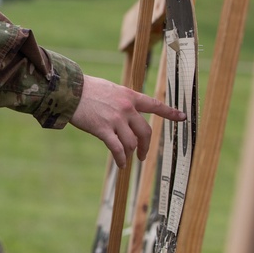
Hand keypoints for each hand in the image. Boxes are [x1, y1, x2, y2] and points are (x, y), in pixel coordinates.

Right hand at [68, 74, 185, 167]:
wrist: (70, 90)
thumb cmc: (87, 89)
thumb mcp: (110, 89)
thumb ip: (121, 100)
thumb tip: (127, 113)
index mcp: (129, 96)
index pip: (154, 105)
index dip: (170, 112)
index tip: (182, 117)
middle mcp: (126, 108)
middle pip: (145, 131)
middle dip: (146, 146)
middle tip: (143, 154)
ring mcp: (116, 119)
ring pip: (132, 143)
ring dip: (132, 154)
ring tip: (127, 159)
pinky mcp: (103, 130)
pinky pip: (118, 149)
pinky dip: (121, 159)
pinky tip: (121, 164)